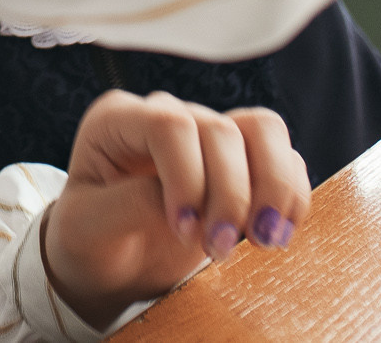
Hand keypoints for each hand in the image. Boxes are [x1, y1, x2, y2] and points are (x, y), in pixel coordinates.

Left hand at [41, 92, 310, 329]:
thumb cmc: (91, 240)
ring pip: (263, 130)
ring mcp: (207, 136)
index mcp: (119, 121)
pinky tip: (275, 233)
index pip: (167, 124)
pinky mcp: (240, 162)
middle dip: (229, 196)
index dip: (186, 176)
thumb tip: (187, 202)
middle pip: (220, 131)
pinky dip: (290, 195)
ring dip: (272, 187)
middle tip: (218, 251)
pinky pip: (284, 158)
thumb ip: (129, 206)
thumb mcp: (89, 227)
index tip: (183, 229)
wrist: (110, 264)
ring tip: (262, 239)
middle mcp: (167, 117)